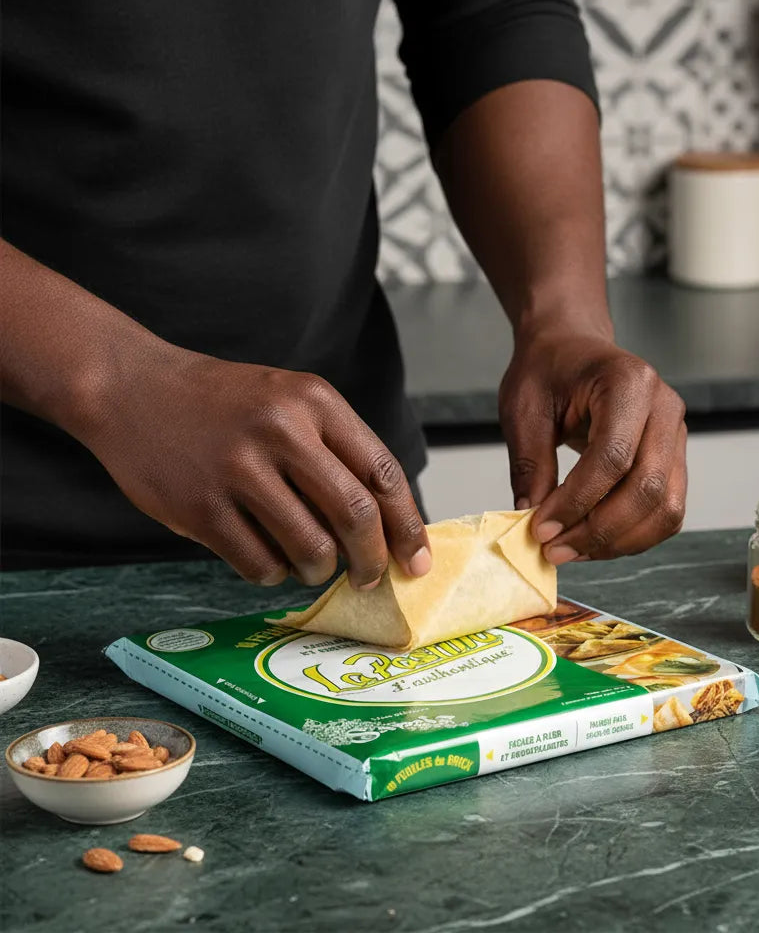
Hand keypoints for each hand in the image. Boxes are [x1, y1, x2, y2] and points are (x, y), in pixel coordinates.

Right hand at [76, 349, 430, 587]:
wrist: (133, 388)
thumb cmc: (225, 403)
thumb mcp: (289, 401)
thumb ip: (337, 451)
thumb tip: (388, 526)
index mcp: (314, 400)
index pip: (382, 472)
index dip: (407, 525)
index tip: (416, 561)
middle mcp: (280, 429)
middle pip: (354, 514)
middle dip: (372, 559)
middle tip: (370, 579)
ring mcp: (237, 468)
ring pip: (310, 548)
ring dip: (320, 571)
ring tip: (313, 566)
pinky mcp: (200, 506)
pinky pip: (260, 564)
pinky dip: (273, 574)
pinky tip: (269, 560)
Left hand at [499, 332, 686, 563]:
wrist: (570, 348)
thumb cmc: (548, 368)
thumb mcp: (523, 408)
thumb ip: (530, 464)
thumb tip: (532, 520)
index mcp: (629, 382)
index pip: (613, 457)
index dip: (577, 501)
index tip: (541, 528)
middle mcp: (664, 408)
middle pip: (648, 488)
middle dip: (599, 530)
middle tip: (555, 548)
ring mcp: (676, 435)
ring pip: (665, 508)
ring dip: (618, 541)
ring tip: (571, 549)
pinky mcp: (674, 460)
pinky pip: (665, 511)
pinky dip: (631, 536)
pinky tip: (592, 540)